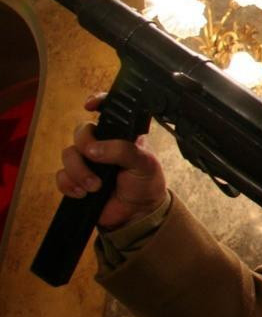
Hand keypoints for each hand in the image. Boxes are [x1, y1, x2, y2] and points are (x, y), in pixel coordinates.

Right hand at [56, 93, 166, 228]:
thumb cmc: (146, 183)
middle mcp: (103, 145)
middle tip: (94, 157)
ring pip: (68, 154)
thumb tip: (94, 149)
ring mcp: (88, 162)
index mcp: (121, 135)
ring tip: (96, 186)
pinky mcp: (77, 180)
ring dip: (79, 171)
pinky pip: (61, 176)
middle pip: (81, 131)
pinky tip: (84, 193)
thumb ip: (123, 150)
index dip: (97, 101)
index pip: (107, 111)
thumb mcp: (144, 163)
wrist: (138, 214)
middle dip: (84, 143)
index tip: (90, 105)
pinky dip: (69, 185)